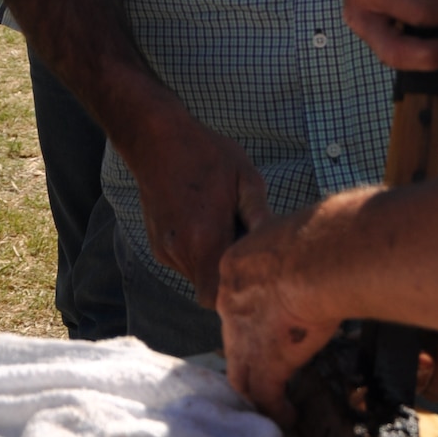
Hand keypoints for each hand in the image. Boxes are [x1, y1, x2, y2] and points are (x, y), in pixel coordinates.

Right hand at [128, 104, 270, 307]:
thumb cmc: (207, 155)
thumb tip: (281, 244)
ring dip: (214, 263)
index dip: (237, 294)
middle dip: (229, 278)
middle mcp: (181, 250)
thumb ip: (261, 217)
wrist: (157, 139)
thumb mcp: (246, 179)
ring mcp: (165, 249)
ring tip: (226, 229)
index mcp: (205, 238)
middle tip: (246, 249)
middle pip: (209, 290)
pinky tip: (207, 224)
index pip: (219, 297)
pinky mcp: (157, 244)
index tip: (254, 276)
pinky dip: (199, 253)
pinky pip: (184, 262)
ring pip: (197, 276)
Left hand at [217, 202, 347, 421]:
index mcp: (237, 266)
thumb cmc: (322, 234)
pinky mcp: (265, 363)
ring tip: (272, 399)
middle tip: (265, 366)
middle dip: (247, 352)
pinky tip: (289, 416)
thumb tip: (332, 231)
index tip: (268, 320)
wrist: (319, 257)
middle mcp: (232, 303)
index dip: (252, 313)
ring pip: (242, 372)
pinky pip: (265, 394)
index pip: (237, 298)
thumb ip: (303, 242)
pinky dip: (276, 407)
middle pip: (232, 337)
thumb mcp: (300, 230)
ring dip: (257, 388)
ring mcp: (244, 337)